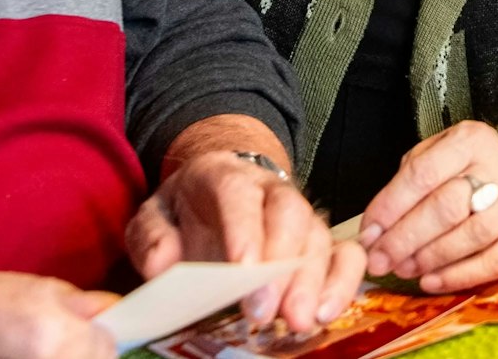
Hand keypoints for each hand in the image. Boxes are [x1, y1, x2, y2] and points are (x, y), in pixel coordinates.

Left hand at [126, 151, 364, 332]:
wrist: (215, 193)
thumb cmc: (186, 210)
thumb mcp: (155, 215)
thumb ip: (151, 235)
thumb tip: (163, 263)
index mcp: (226, 177)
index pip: (239, 194)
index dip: (245, 230)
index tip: (243, 270)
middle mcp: (272, 192)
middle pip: (289, 216)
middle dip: (280, 266)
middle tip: (264, 310)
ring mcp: (302, 217)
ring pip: (319, 238)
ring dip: (313, 281)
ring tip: (300, 320)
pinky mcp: (320, 244)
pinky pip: (346, 255)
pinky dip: (343, 282)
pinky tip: (326, 313)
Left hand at [358, 122, 497, 292]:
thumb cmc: (463, 169)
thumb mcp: (433, 156)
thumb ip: (403, 187)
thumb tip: (373, 232)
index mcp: (469, 141)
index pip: (423, 174)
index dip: (390, 207)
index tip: (368, 233)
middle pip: (447, 207)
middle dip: (406, 238)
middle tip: (379, 260)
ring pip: (471, 236)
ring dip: (429, 258)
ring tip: (402, 268)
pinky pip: (493, 263)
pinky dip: (458, 276)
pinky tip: (430, 281)